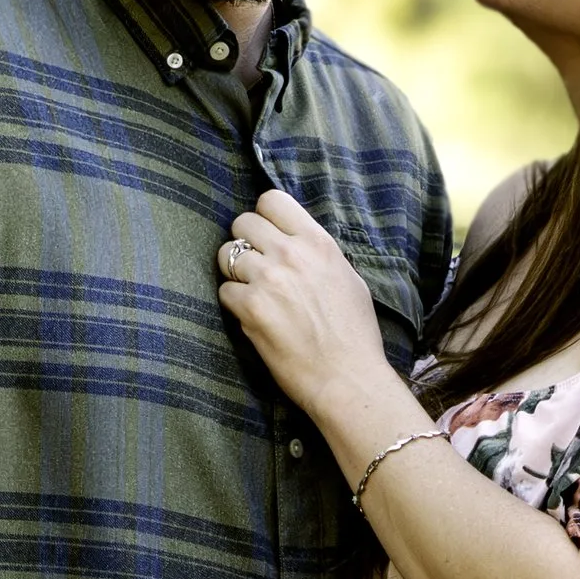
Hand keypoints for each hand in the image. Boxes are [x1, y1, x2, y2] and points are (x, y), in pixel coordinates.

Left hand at [216, 190, 392, 422]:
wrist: (348, 378)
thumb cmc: (355, 335)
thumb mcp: (348, 280)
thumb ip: (318, 256)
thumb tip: (298, 244)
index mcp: (317, 242)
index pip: (271, 200)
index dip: (263, 217)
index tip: (267, 237)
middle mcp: (291, 254)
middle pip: (242, 222)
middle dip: (244, 243)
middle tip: (255, 268)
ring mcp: (268, 279)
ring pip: (226, 255)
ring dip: (234, 273)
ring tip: (251, 293)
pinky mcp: (251, 308)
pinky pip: (224, 292)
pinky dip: (234, 304)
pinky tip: (252, 318)